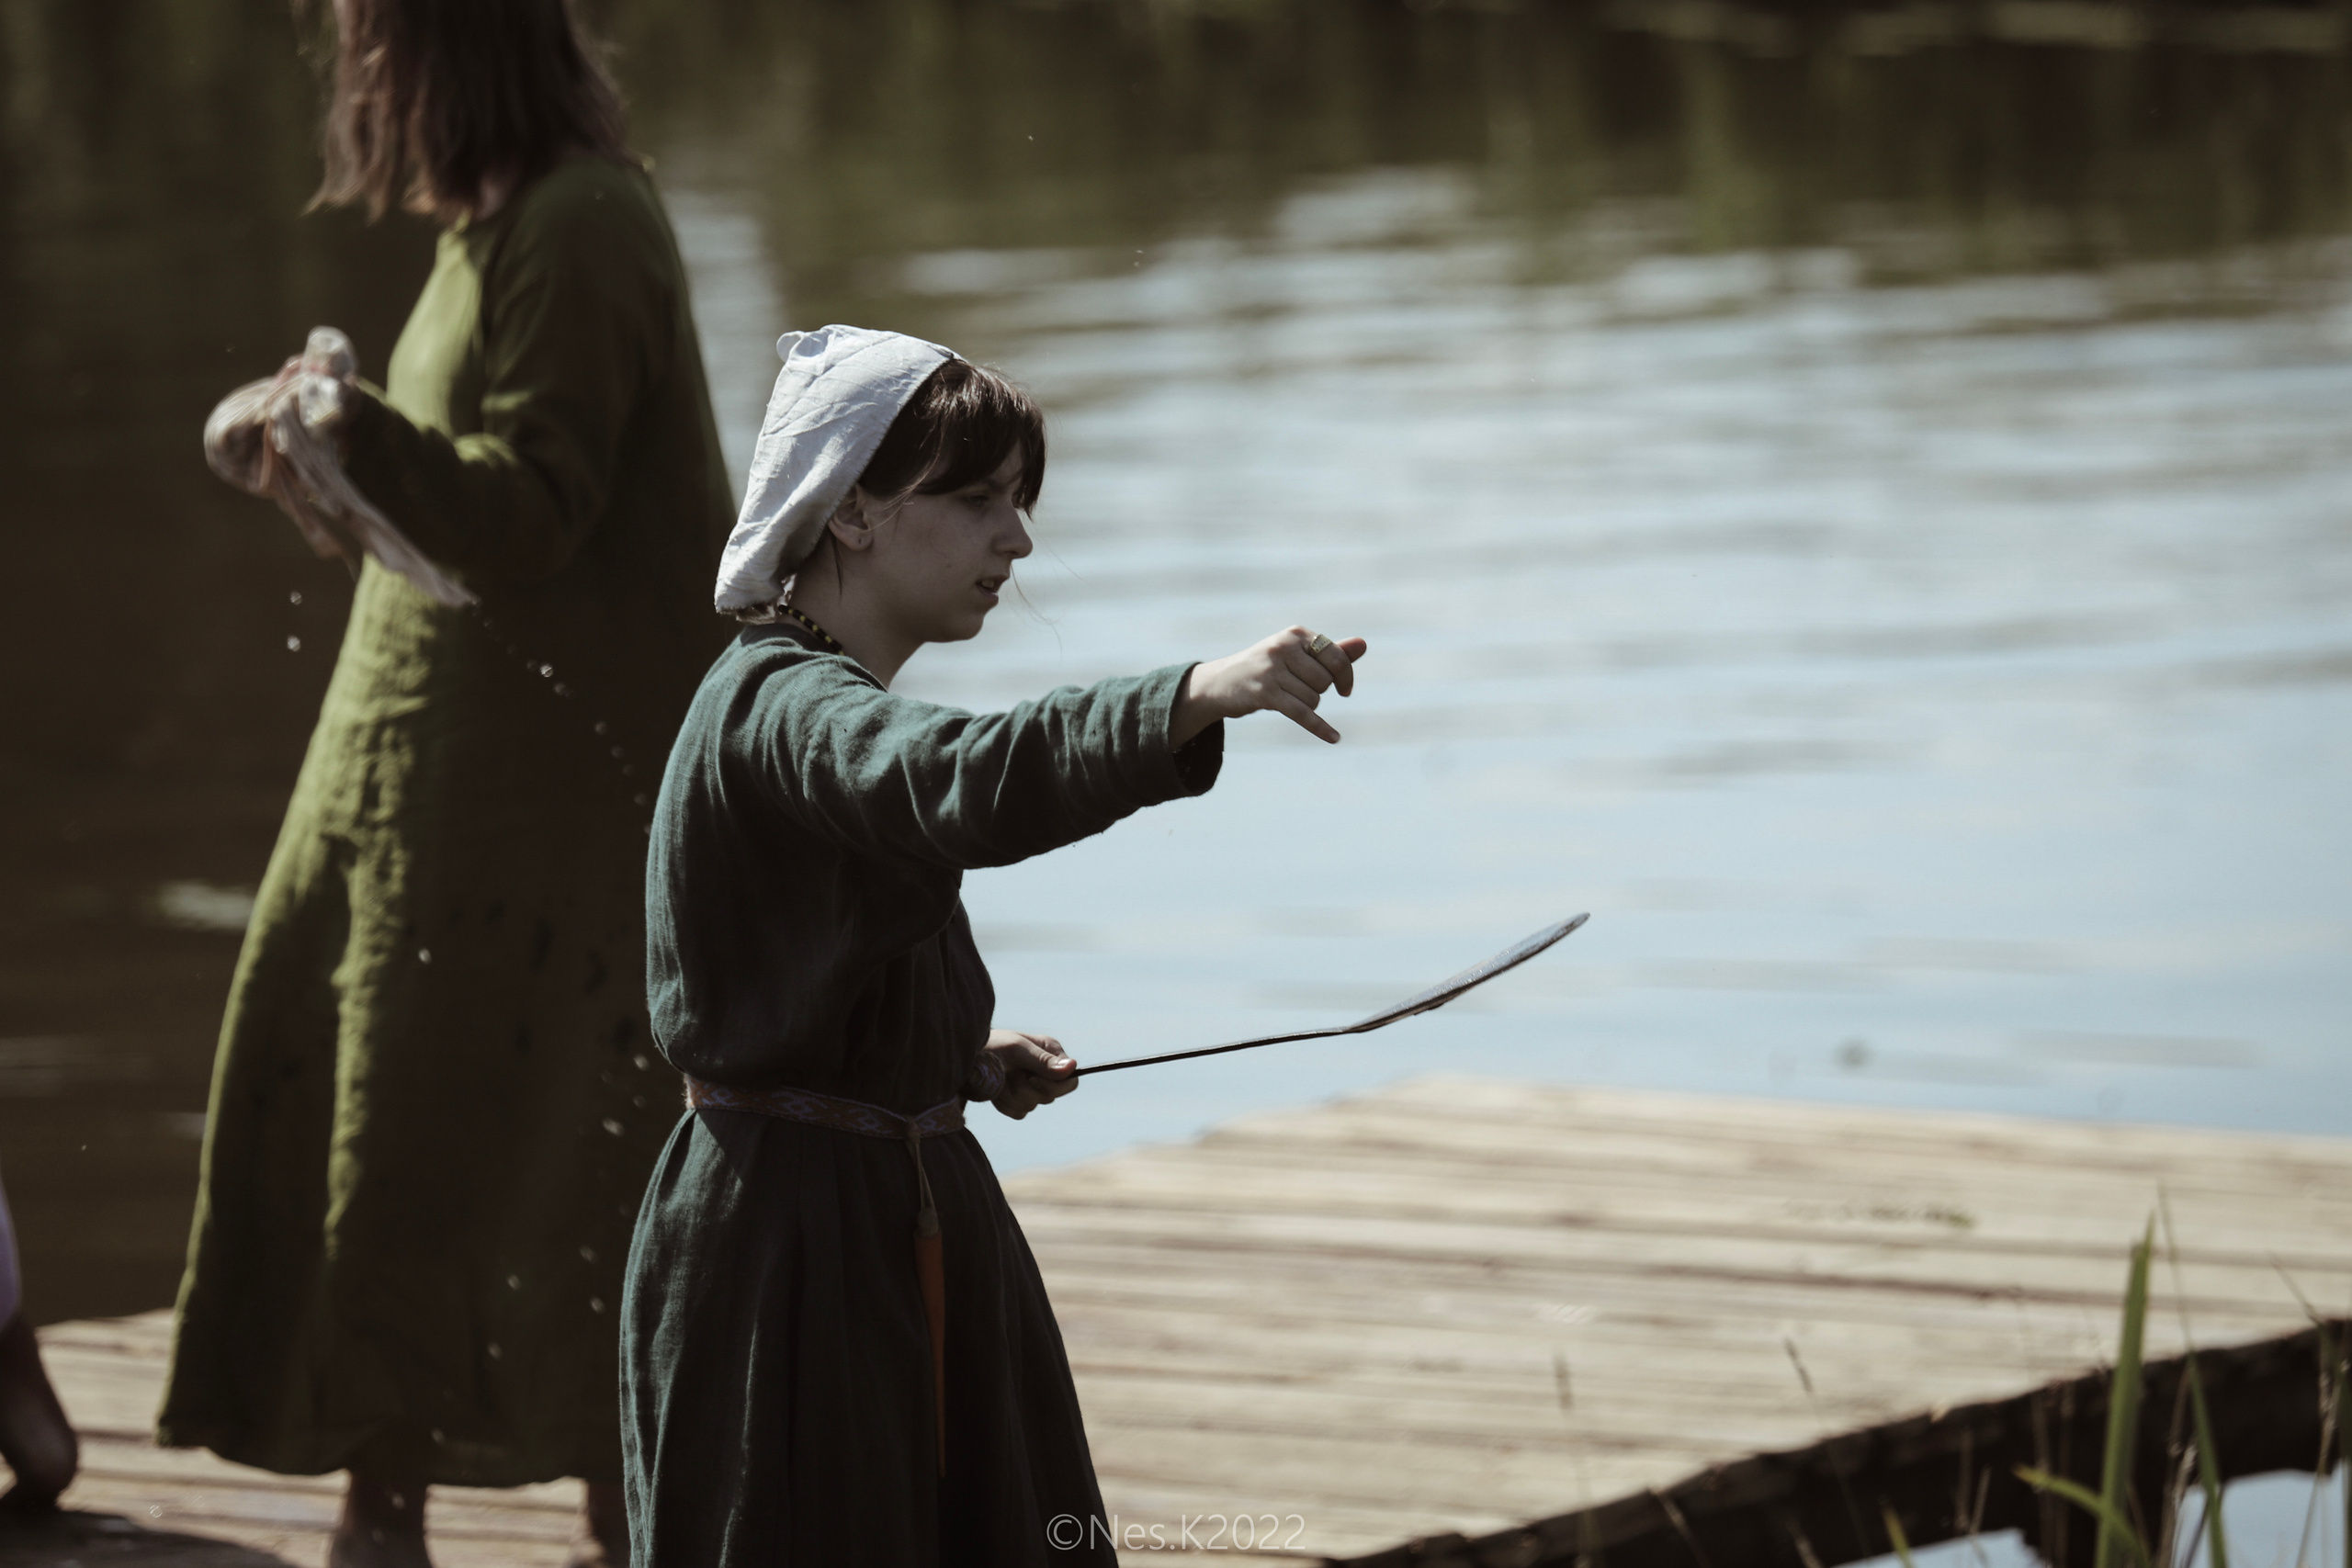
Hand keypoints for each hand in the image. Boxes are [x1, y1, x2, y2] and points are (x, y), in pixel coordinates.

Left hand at [985, 1029, 1079, 1119]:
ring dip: (1011, 1094)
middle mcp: (1045, 1070)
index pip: (1070, 1081)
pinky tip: (995, 1089)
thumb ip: (1042, 1061)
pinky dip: (1004, 1104)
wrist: (964, 1059)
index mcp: (1051, 1053)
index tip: (1033, 1080)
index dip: (1054, 1086)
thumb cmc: (989, 1045)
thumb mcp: (1016, 1050)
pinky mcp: (1017, 1100)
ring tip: (999, 1078)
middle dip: (1025, 1088)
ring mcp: (1031, 1087)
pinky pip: (1019, 1113)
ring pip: (1032, 1106)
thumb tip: (1072, 1067)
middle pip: (1050, 1097)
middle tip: (1009, 1073)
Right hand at [1171, 626, 1367, 746]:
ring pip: (1314, 698)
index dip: (1346, 676)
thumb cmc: (1265, 667)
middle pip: (1325, 681)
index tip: (1345, 690)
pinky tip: (1334, 738)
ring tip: (1285, 696)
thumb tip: (1363, 644)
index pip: (1336, 657)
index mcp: (1295, 634)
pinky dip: (1319, 728)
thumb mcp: (1297, 655)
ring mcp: (1272, 670)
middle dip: (1317, 691)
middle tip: (1296, 688)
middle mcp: (1283, 647)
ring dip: (1306, 705)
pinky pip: (1302, 713)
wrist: (1220, 682)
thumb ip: (1332, 651)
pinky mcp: (1265, 693)